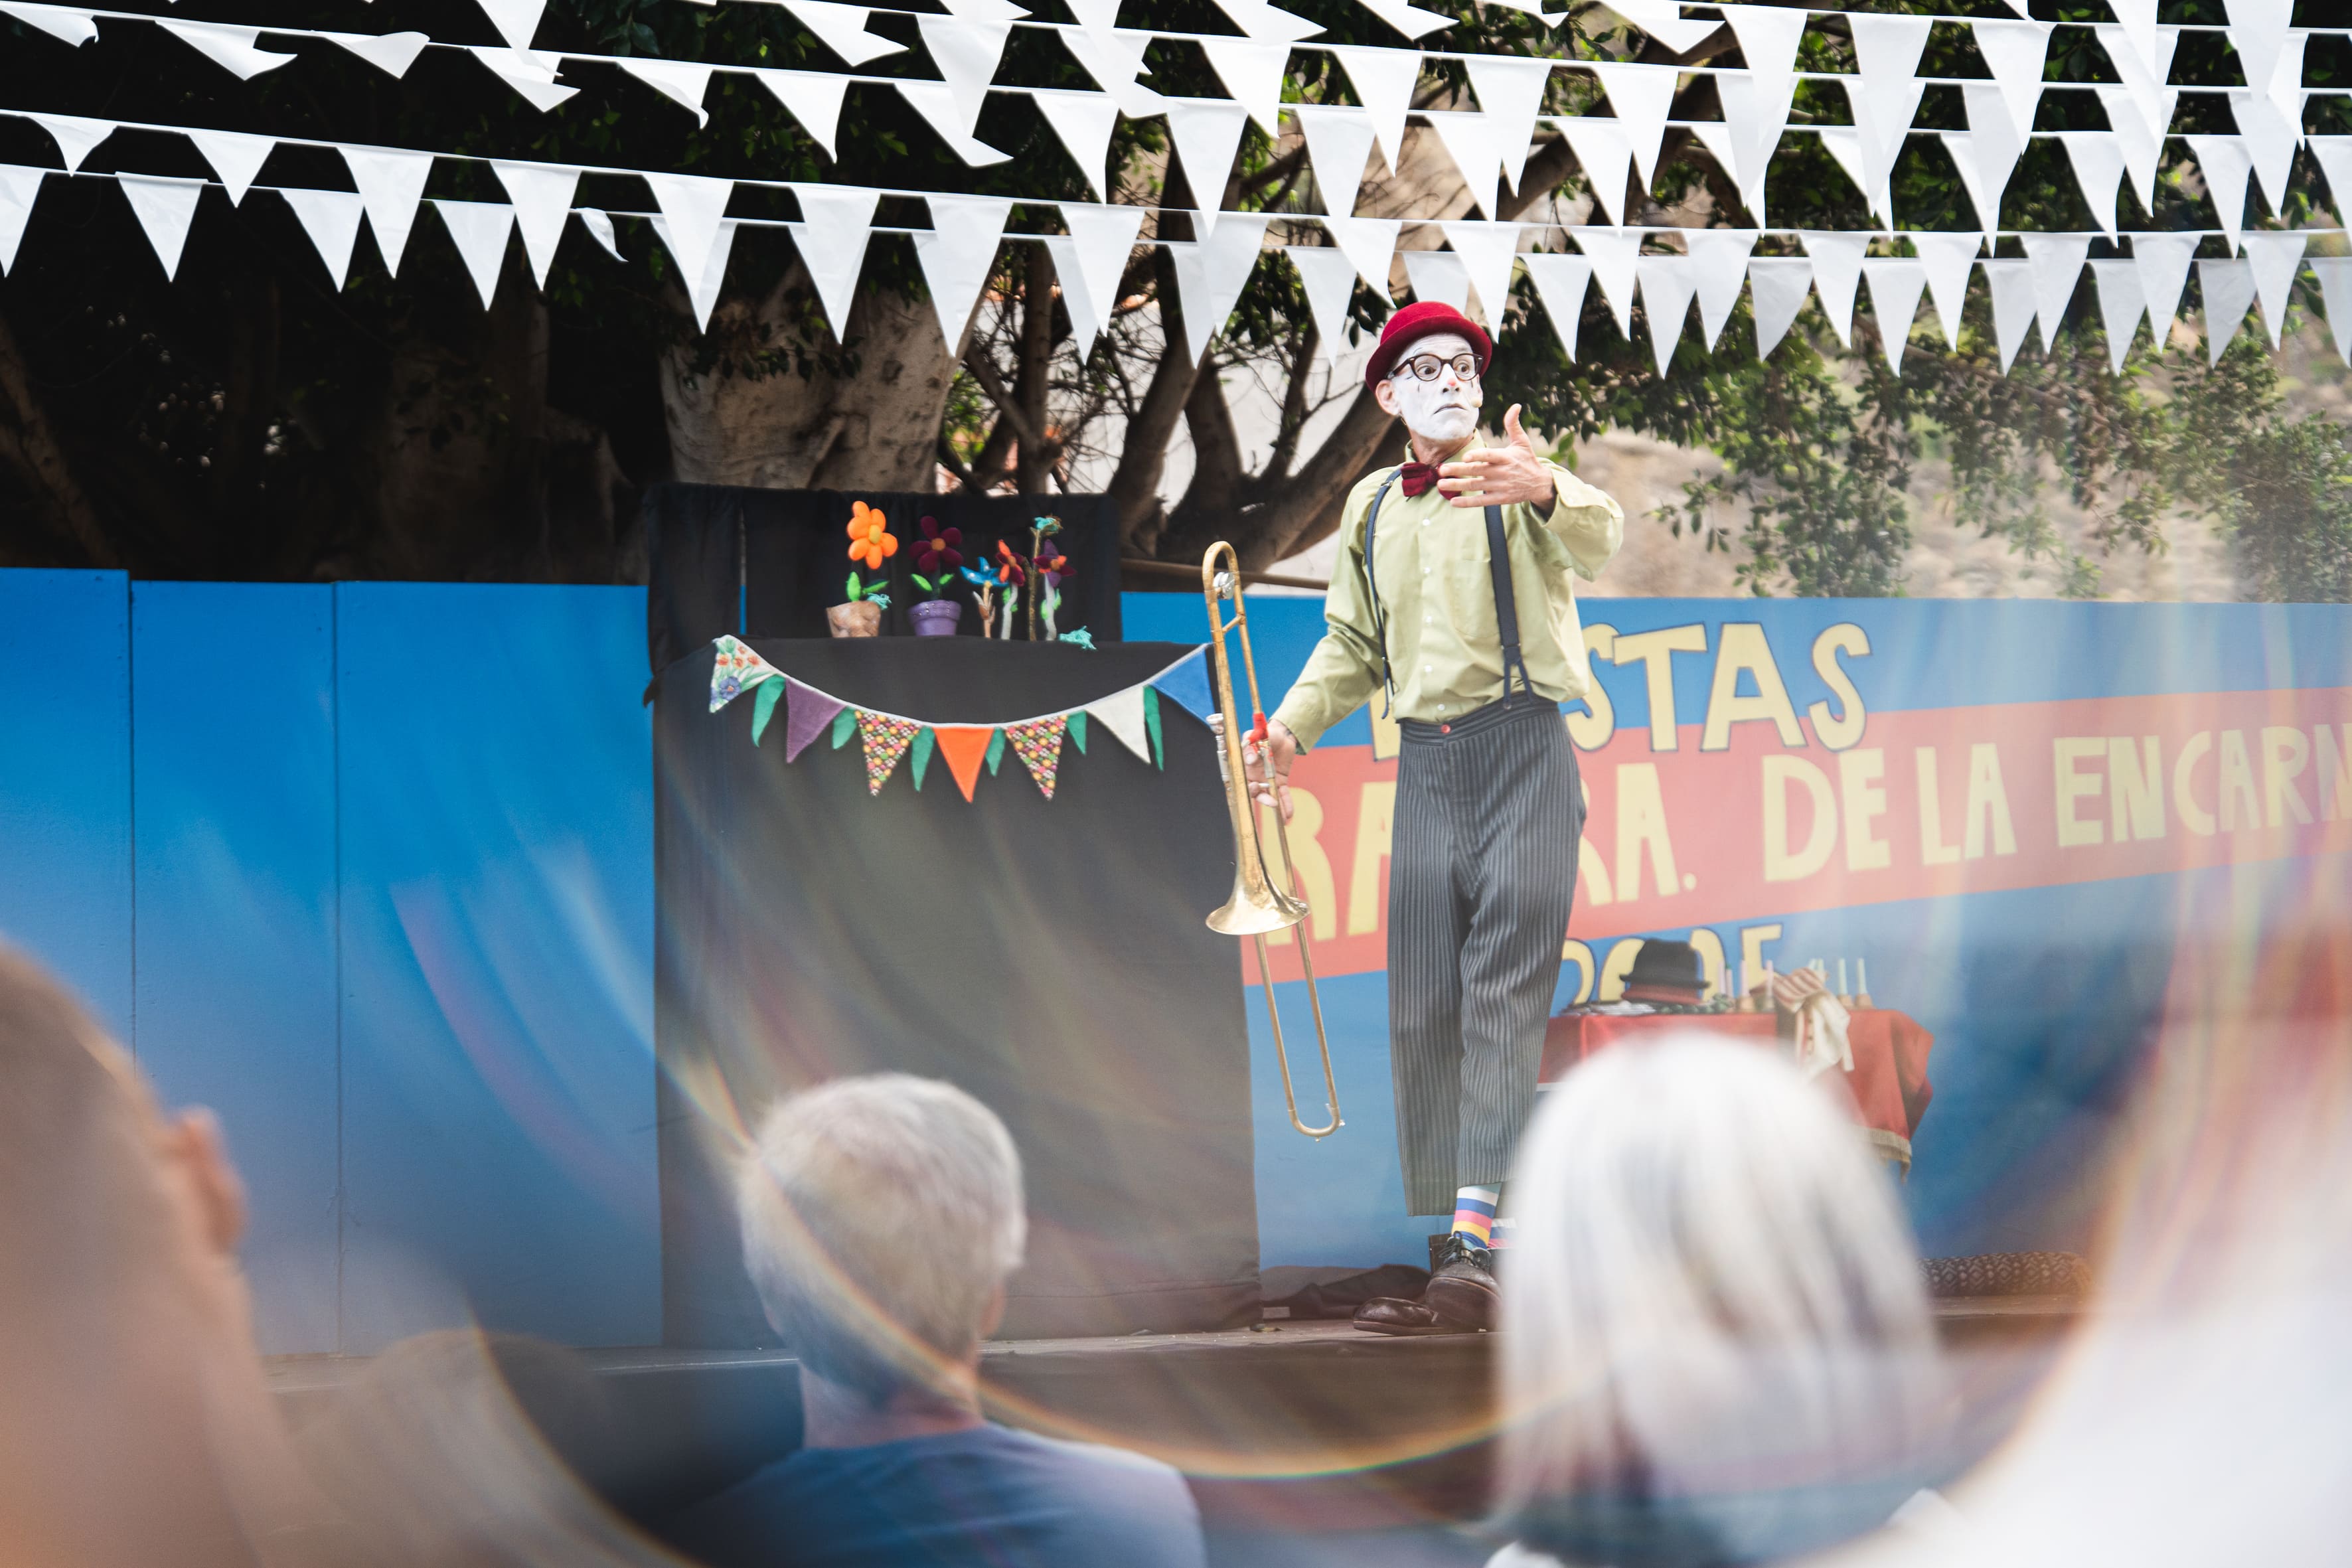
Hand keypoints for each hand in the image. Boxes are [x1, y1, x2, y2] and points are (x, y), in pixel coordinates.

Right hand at [1211, 713, 1297, 821]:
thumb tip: (1250, 759)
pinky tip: (1289, 815)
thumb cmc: (1267, 733)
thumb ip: (1253, 742)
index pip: (1241, 777)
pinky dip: (1286, 804)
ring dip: (1271, 803)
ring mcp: (1265, 780)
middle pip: (1252, 790)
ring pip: (1266, 795)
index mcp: (1244, 764)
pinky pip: (1281, 794)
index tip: (1253, 785)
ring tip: (1278, 809)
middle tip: (1269, 800)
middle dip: (1259, 796)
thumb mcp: (1260, 734)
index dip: (1245, 784)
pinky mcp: (1278, 782)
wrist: (1283, 735)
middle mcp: (1253, 775)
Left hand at [1437, 405, 1556, 512]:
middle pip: (1477, 472)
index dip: (1477, 456)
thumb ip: (1513, 425)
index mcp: (1505, 457)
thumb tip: (1516, 406)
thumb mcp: (1522, 441)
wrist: (1539, 484)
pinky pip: (1481, 501)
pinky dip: (1467, 503)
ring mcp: (1500, 487)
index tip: (1465, 457)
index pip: (1489, 456)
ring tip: (1441, 483)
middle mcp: (1501, 472)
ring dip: (1457, 486)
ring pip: (1475, 486)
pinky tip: (1453, 502)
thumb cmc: (1527, 459)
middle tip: (1441, 470)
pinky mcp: (1499, 499)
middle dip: (1458, 471)